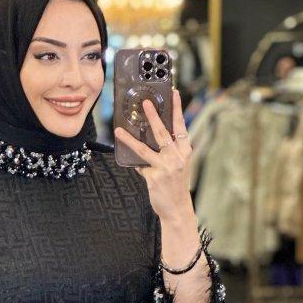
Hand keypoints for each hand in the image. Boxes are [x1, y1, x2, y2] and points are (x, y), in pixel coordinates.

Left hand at [115, 86, 194, 222]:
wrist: (177, 209)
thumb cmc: (176, 186)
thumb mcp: (178, 166)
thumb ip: (170, 152)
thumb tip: (151, 138)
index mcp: (184, 151)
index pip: (180, 126)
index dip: (177, 109)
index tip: (174, 93)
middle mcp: (176, 157)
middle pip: (162, 132)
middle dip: (153, 115)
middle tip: (146, 102)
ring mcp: (165, 167)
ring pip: (144, 149)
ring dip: (130, 139)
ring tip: (118, 130)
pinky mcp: (154, 177)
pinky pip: (140, 166)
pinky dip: (135, 163)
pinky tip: (129, 161)